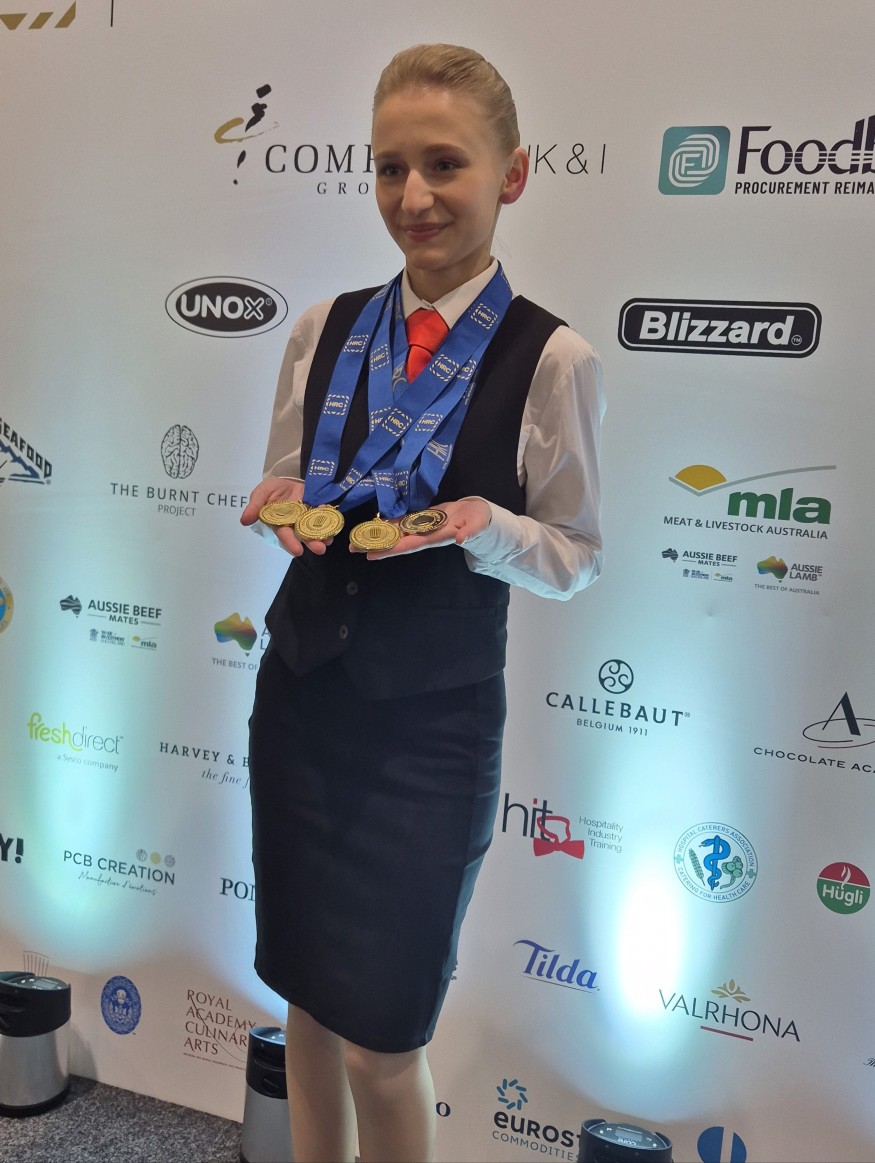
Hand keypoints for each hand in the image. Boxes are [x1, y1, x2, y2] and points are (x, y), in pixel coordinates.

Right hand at [240, 477, 332, 556]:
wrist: (289, 477)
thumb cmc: (273, 489)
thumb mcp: (261, 493)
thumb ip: (255, 506)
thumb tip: (244, 521)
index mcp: (281, 524)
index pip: (285, 535)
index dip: (291, 542)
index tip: (297, 551)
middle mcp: (296, 524)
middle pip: (304, 536)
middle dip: (312, 543)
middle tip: (320, 549)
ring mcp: (310, 518)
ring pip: (318, 530)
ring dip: (325, 535)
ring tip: (330, 539)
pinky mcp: (320, 510)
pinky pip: (327, 516)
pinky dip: (331, 518)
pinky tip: (334, 519)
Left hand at [362, 498, 491, 559]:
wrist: (480, 515)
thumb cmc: (480, 520)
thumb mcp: (478, 524)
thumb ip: (471, 532)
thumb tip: (462, 540)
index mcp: (436, 537)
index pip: (410, 545)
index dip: (391, 549)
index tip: (371, 555)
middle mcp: (425, 534)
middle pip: (397, 541)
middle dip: (376, 545)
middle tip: (353, 548)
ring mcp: (423, 527)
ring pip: (397, 532)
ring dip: (379, 535)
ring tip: (358, 537)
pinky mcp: (423, 518)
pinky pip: (404, 522)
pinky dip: (390, 523)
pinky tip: (376, 523)